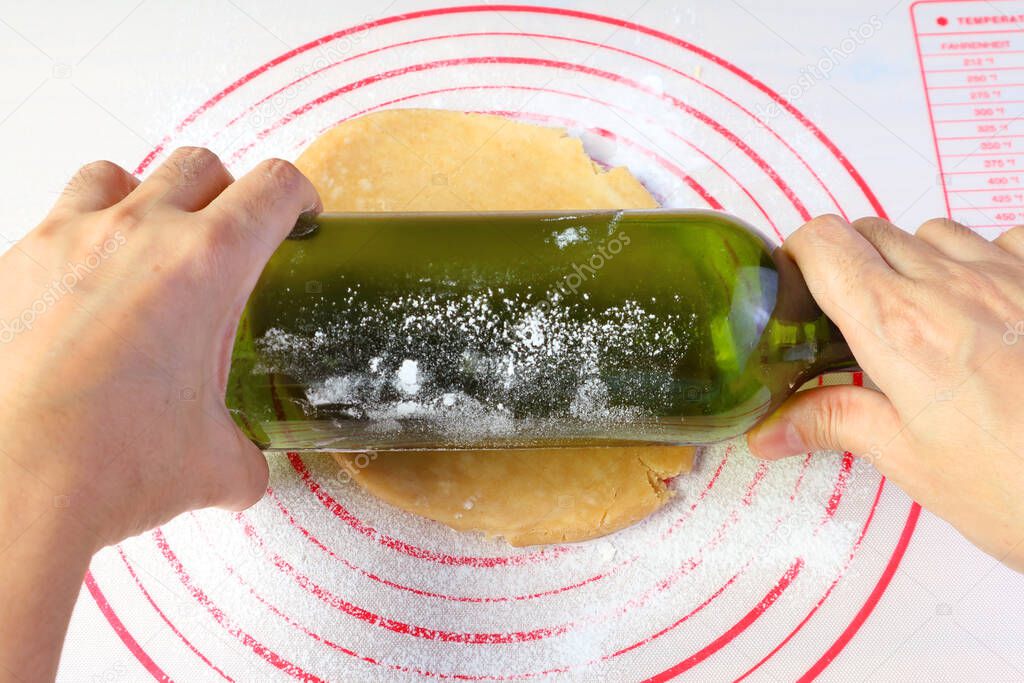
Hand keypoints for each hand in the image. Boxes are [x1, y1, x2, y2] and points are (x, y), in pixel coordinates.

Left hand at [0, 148, 319, 679]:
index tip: (300, 214)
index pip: (273, 189)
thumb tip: (243, 469)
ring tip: (148, 246)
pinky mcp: (16, 262)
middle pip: (200, 165)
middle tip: (230, 240)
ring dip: (146, 198)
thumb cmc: (112, 464)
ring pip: (120, 174)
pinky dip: (82, 236)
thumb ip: (242, 454)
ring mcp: (70, 239)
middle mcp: (140, 232)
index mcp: (208, 265)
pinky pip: (57, 218)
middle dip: (226, 194)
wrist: (13, 486)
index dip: (299, 195)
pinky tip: (84, 289)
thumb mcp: (213, 465)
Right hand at [748, 215, 1023, 571]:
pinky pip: (1002, 239)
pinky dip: (981, 259)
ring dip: (912, 259)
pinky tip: (985, 307)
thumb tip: (768, 431)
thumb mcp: (913, 463)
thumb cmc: (1023, 489)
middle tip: (852, 320)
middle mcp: (951, 287)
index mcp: (900, 330)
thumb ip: (835, 425)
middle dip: (849, 263)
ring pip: (932, 230)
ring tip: (920, 317)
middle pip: (871, 231)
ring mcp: (1009, 276)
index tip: (795, 288)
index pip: (825, 244)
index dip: (799, 256)